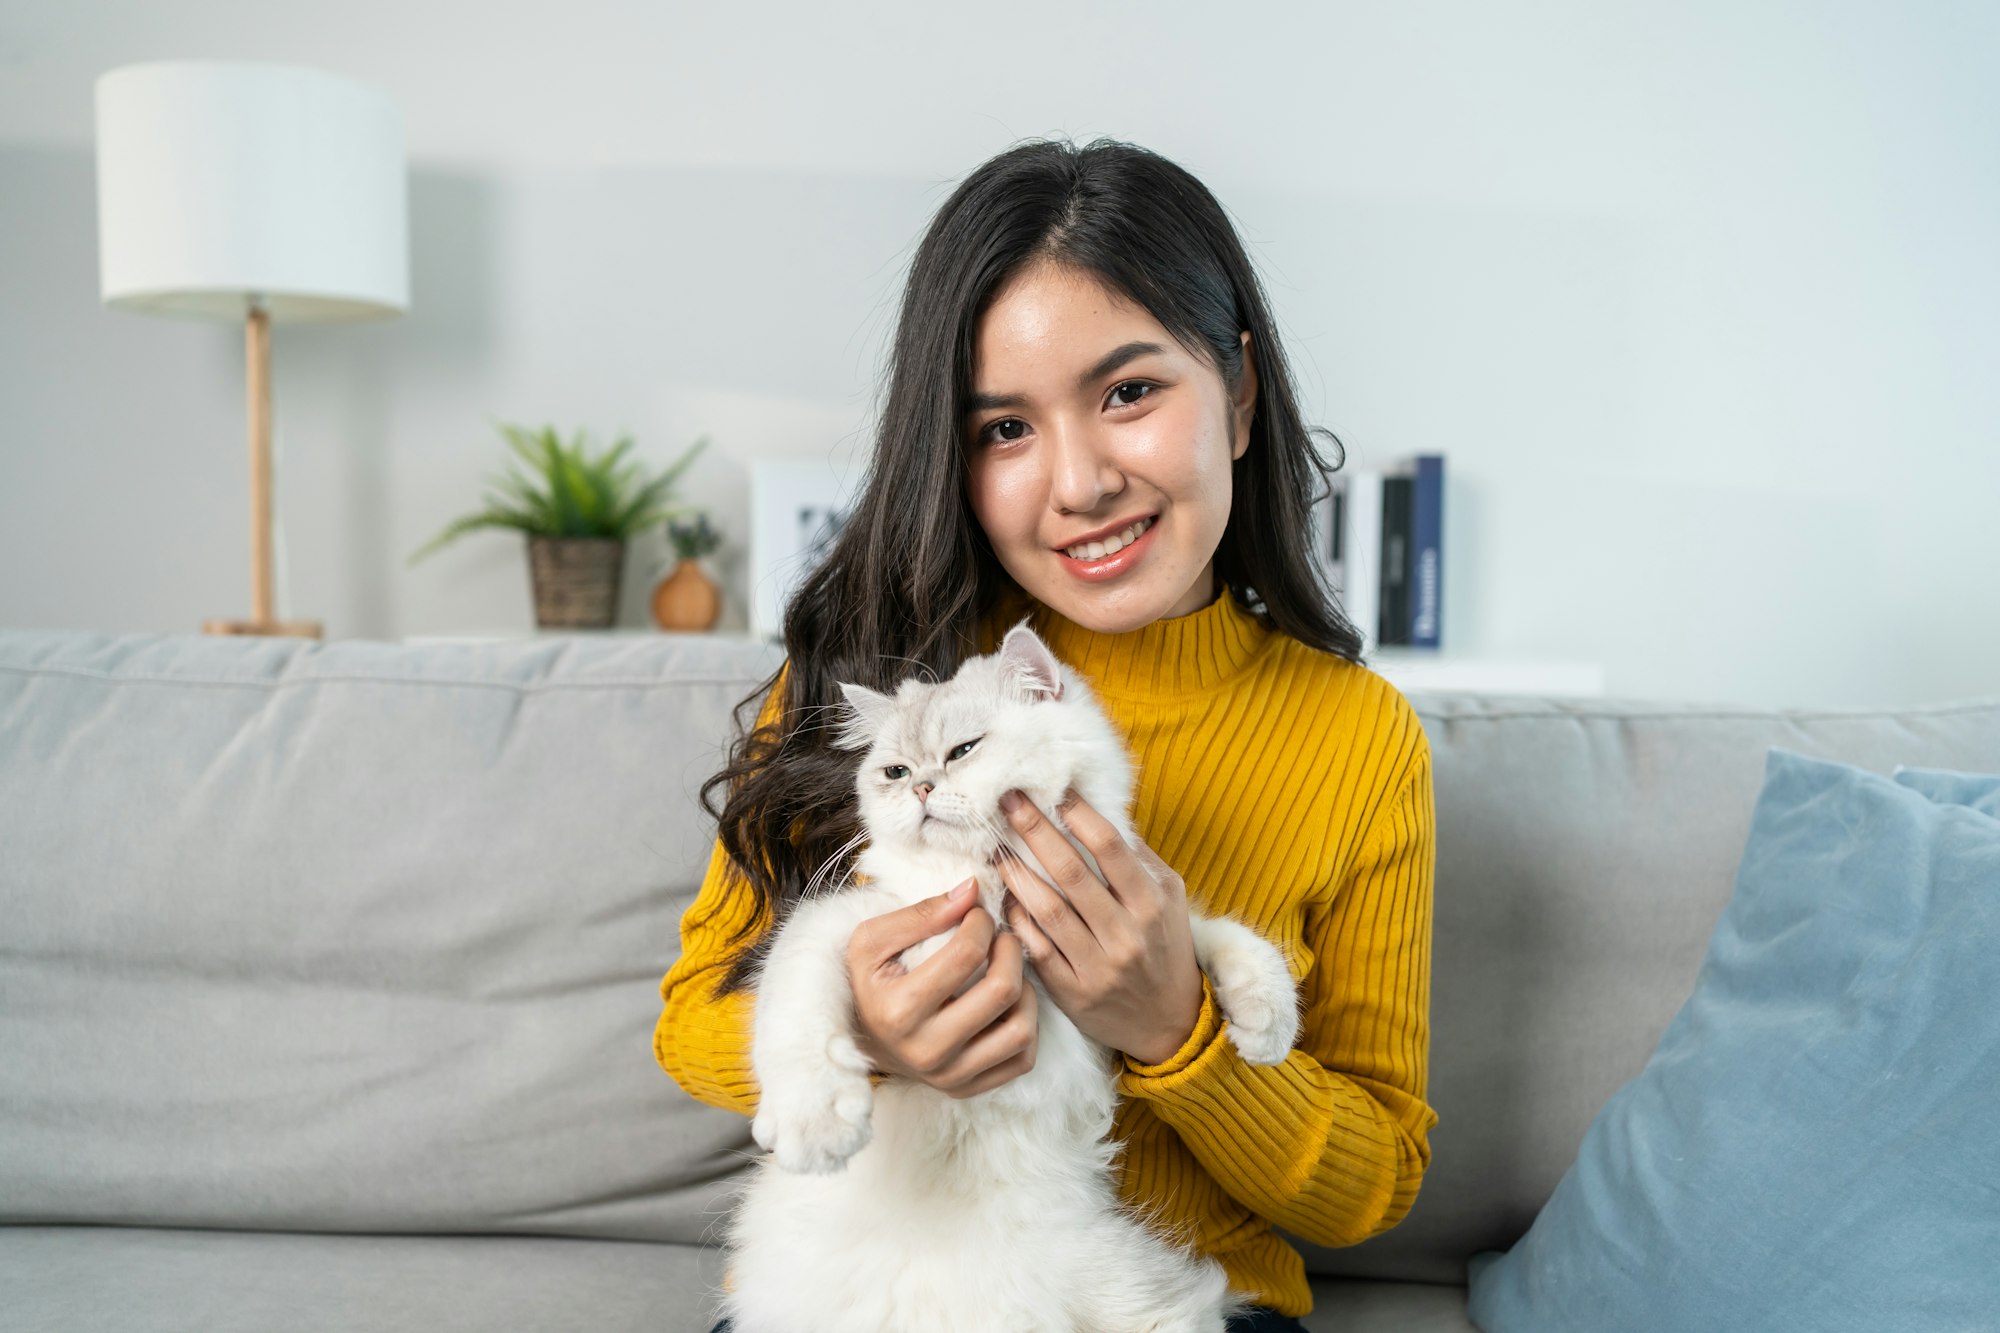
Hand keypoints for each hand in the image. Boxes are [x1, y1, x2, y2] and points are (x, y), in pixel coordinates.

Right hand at [845, 879, 1039, 1099]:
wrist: (859, 1037)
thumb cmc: (868, 982)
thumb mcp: (873, 940)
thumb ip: (921, 913)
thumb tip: (972, 890)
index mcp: (899, 1010)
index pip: (966, 954)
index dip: (980, 922)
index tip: (976, 914)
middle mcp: (926, 1051)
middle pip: (1001, 992)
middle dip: (1010, 950)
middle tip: (1001, 937)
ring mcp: (950, 1076)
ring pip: (1021, 1031)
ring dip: (1024, 990)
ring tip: (1007, 972)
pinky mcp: (968, 1089)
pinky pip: (1022, 1060)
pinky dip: (1026, 1026)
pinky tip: (1007, 1005)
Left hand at [994, 789, 1203, 1066]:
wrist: (1170, 1024)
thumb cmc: (1165, 948)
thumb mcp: (1170, 899)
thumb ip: (1139, 859)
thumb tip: (1099, 812)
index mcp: (1151, 904)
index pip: (1110, 847)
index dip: (1078, 815)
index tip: (1053, 791)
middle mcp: (1125, 934)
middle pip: (1071, 873)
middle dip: (1035, 831)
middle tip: (1008, 801)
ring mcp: (1097, 966)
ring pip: (1046, 911)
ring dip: (1016, 874)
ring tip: (996, 848)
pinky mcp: (1073, 993)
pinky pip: (1036, 949)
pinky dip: (1015, 920)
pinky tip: (1002, 898)